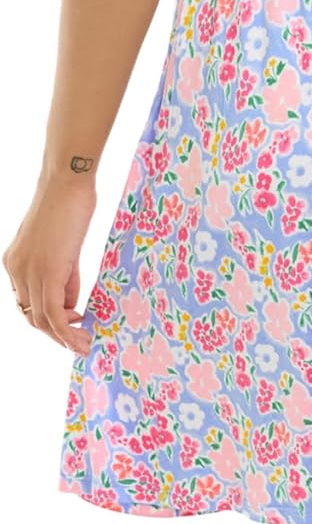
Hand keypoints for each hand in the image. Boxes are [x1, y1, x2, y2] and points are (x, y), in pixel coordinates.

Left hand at [2, 173, 96, 353]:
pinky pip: (54, 314)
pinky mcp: (47, 273)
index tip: (72, 319)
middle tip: (79, 338)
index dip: (48, 317)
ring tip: (83, 342)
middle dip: (56, 331)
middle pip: (31, 315)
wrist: (67, 181)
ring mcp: (29, 273)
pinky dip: (67, 331)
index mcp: (15, 261)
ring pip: (41, 320)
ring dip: (63, 336)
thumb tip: (71, 303)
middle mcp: (15, 270)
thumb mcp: (62, 245)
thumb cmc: (69, 203)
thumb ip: (63, 274)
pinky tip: (81, 335)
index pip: (27, 301)